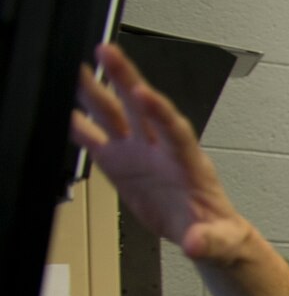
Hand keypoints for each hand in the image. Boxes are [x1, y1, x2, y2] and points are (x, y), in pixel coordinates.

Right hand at [71, 43, 257, 266]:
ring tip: (75, 68)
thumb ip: (208, 240)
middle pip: (141, 108)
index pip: (175, 130)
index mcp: (189, 163)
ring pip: (116, 115)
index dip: (158, 111)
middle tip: (107, 52)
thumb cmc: (217, 231)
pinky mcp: (121, 164)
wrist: (203, 235)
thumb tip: (196, 243)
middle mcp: (161, 149)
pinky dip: (78, 127)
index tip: (143, 92)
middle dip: (125, 79)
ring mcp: (139, 153)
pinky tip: (61, 110)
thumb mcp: (220, 241)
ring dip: (96, 92)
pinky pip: (96, 140)